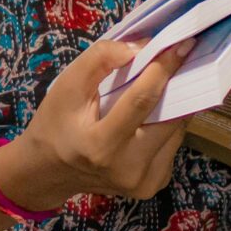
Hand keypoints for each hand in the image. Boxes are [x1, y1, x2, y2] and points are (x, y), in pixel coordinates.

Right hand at [0, 38, 195, 209]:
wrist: (48, 172)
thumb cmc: (56, 124)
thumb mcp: (67, 86)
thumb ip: (100, 59)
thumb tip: (142, 47)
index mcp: (102, 147)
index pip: (142, 101)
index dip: (163, 69)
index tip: (182, 44)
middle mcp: (129, 170)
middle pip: (169, 118)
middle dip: (175, 86)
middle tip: (177, 60)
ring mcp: (144, 183)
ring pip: (176, 132)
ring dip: (173, 106)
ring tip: (161, 88)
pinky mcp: (153, 186)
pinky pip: (172, 146)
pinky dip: (167, 126)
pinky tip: (151, 117)